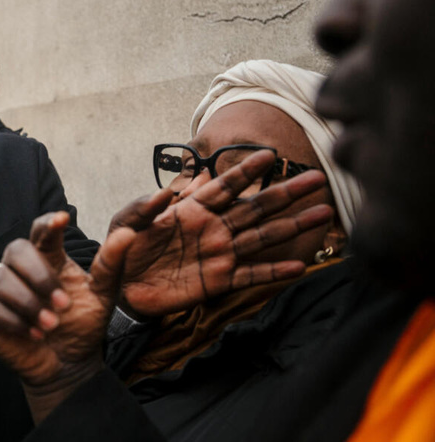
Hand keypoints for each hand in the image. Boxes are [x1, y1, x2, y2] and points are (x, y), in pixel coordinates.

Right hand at [0, 211, 135, 422]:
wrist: (68, 365)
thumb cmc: (82, 325)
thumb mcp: (103, 296)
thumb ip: (111, 265)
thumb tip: (127, 234)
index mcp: (49, 258)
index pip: (41, 230)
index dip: (47, 223)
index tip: (61, 220)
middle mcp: (21, 268)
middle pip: (16, 249)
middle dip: (38, 275)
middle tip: (62, 305)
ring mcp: (0, 288)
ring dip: (27, 302)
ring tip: (50, 325)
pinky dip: (13, 321)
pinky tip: (34, 334)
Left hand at [110, 150, 333, 318]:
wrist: (119, 287)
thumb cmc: (123, 250)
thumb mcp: (126, 223)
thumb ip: (144, 207)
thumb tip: (166, 191)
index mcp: (191, 209)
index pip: (224, 185)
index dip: (245, 171)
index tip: (269, 155)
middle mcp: (212, 228)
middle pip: (254, 207)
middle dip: (285, 193)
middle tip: (317, 178)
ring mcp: (218, 254)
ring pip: (261, 237)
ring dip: (292, 225)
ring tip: (322, 214)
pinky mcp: (217, 281)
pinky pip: (250, 275)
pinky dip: (273, 272)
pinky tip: (299, 267)